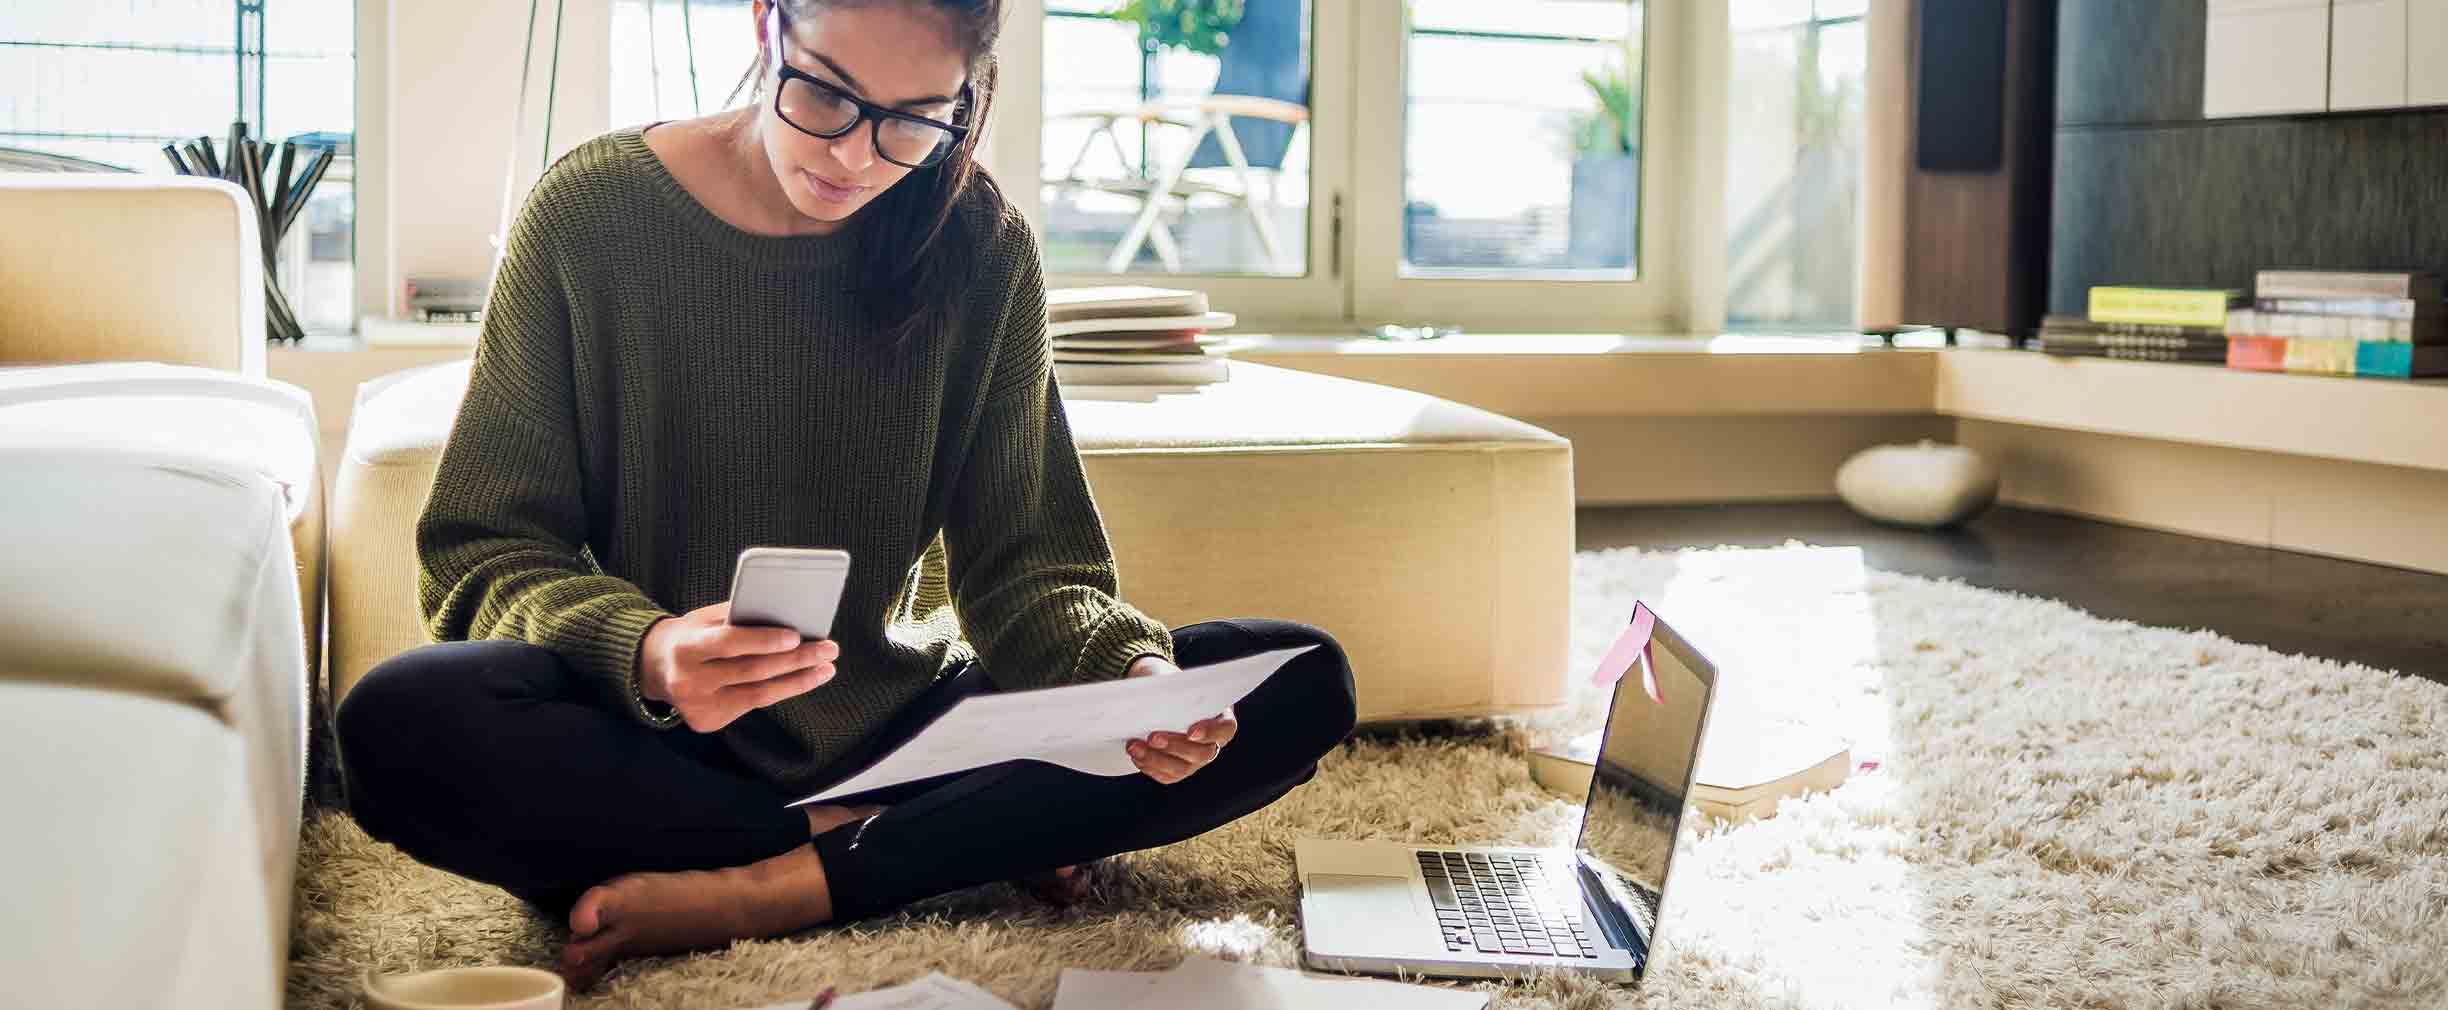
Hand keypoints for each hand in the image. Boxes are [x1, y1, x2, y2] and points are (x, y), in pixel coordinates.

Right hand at [638, 601, 837, 732]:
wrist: (654, 667)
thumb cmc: (691, 635)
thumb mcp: (704, 619)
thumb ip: (737, 617)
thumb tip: (786, 613)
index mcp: (685, 647)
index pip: (729, 643)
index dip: (763, 640)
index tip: (797, 635)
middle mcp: (688, 680)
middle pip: (752, 671)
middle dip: (796, 660)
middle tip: (828, 649)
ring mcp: (697, 705)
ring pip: (758, 694)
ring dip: (798, 680)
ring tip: (825, 668)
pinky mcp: (706, 721)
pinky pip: (752, 704)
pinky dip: (780, 691)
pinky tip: (803, 680)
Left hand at [1124, 655, 1236, 783]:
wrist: (1155, 696)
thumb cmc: (1167, 683)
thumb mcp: (1170, 679)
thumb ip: (1171, 689)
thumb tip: (1155, 698)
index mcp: (1220, 716)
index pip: (1225, 728)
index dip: (1210, 732)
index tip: (1191, 731)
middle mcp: (1212, 743)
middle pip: (1202, 753)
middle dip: (1175, 746)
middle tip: (1153, 736)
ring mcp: (1195, 760)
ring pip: (1182, 768)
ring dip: (1156, 758)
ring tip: (1134, 745)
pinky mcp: (1178, 770)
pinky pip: (1167, 775)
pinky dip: (1150, 766)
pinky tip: (1136, 755)